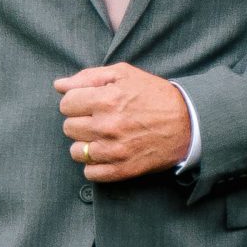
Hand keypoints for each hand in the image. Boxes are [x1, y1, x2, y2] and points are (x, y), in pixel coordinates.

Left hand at [56, 62, 192, 180]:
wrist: (188, 122)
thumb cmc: (154, 95)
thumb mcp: (124, 74)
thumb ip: (88, 77)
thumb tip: (59, 85)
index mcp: (106, 99)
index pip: (66, 104)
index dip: (76, 101)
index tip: (89, 103)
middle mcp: (107, 125)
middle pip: (68, 127)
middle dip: (80, 121)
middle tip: (99, 119)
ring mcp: (114, 150)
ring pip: (76, 151)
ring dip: (85, 144)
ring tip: (103, 136)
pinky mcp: (122, 169)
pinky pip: (90, 172)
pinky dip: (95, 165)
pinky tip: (107, 153)